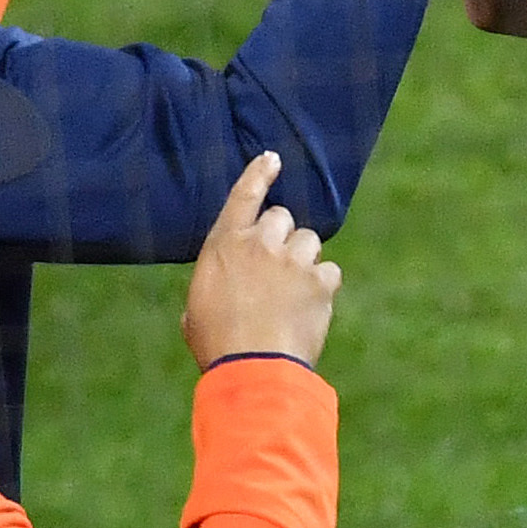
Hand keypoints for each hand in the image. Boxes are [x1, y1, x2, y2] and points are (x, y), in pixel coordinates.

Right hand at [182, 152, 341, 368]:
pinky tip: (311, 307)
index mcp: (224, 246)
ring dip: (304, 259)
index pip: (243, 197)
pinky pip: (330, 271)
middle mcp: (259, 244)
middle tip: (277, 269)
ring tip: (293, 292)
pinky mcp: (319, 281)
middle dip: (282, 237)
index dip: (258, 173)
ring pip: (309, 241)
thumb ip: (213, 286)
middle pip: (283, 218)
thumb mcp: (196, 310)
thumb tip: (223, 291)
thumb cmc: (218, 345)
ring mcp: (292, 260)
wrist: (253, 369)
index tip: (272, 158)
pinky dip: (323, 286)